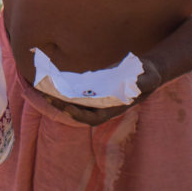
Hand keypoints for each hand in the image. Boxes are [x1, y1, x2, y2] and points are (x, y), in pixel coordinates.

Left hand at [43, 56, 162, 126]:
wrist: (144, 72)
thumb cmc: (147, 76)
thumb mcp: (149, 78)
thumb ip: (144, 82)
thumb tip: (137, 83)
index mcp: (113, 108)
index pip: (93, 118)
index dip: (79, 115)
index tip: (67, 109)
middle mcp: (102, 106)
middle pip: (78, 111)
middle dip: (62, 105)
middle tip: (46, 95)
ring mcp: (96, 98)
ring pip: (73, 102)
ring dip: (58, 97)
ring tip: (42, 88)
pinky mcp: (92, 88)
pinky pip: (74, 91)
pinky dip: (63, 88)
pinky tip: (51, 79)